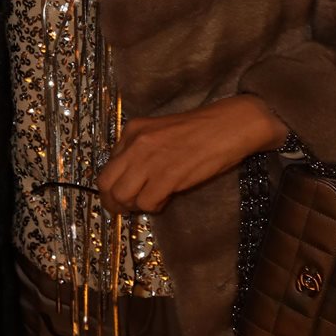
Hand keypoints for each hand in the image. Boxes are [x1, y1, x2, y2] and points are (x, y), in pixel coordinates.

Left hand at [96, 96, 286, 216]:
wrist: (229, 126)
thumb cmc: (200, 131)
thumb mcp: (159, 132)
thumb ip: (140, 151)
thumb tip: (130, 179)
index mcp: (132, 131)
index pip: (108, 166)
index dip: (114, 186)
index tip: (124, 195)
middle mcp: (135, 144)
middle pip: (106, 184)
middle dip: (113, 202)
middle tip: (126, 209)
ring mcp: (150, 160)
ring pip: (122, 196)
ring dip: (134, 206)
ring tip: (150, 203)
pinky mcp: (167, 175)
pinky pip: (147, 203)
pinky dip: (154, 207)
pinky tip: (166, 200)